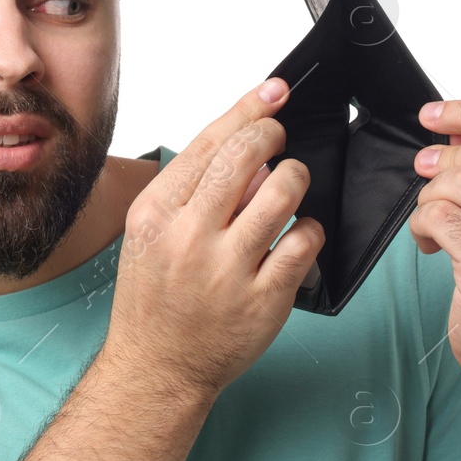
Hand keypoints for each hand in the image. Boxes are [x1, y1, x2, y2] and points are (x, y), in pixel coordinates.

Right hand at [104, 78, 324, 401]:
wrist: (157, 368)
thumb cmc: (156, 297)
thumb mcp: (151, 235)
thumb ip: (192, 192)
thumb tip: (247, 152)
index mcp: (155, 214)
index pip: (208, 143)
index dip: (248, 110)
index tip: (273, 92)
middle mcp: (188, 237)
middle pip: (246, 156)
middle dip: (273, 136)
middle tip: (280, 143)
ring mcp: (227, 270)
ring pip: (283, 191)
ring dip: (295, 179)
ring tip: (289, 188)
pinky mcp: (265, 299)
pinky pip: (305, 240)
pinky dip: (309, 229)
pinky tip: (297, 235)